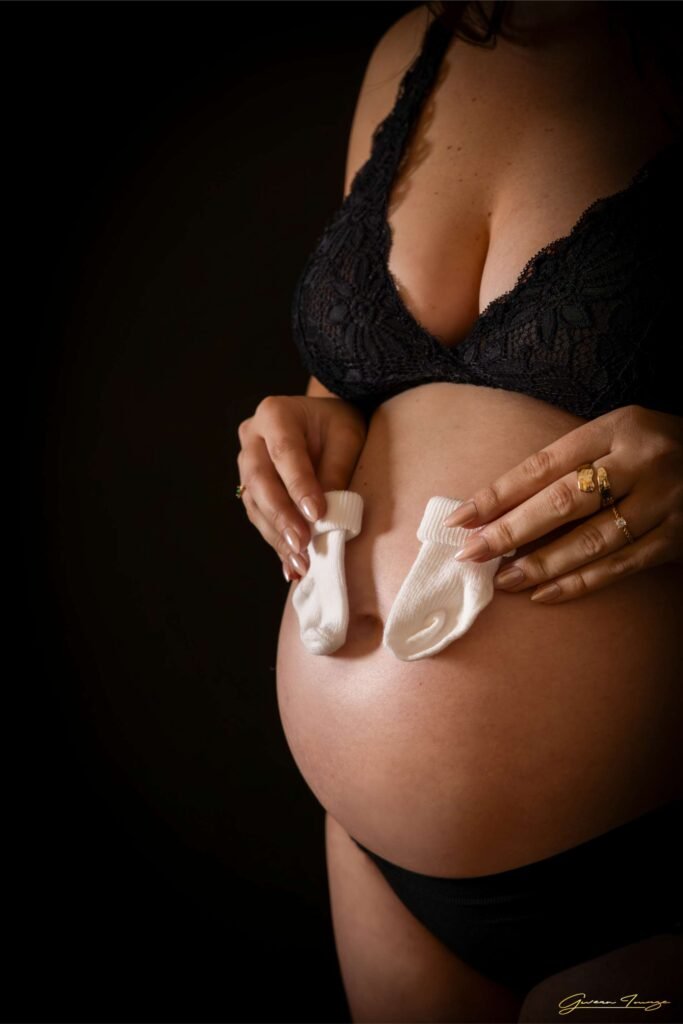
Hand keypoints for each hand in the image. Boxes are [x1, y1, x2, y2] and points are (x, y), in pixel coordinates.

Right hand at [237, 395, 366, 581]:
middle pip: (259, 480)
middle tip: (303, 543)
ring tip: (301, 561)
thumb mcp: (347, 437)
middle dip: (281, 516)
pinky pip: (259, 516)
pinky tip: (292, 563)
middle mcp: (252, 437)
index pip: (283, 452)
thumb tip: (327, 515)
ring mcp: (247, 464)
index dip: (298, 485)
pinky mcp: (251, 488)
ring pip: (254, 503)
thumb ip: (336, 470)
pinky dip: (277, 541)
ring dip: (277, 535)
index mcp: (275, 414)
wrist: (324, 422)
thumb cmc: (338, 425)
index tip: (316, 513)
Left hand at [440, 404, 682, 602]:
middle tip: (472, 554)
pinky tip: (544, 593)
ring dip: (541, 564)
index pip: (544, 464)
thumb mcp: (621, 436)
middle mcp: (642, 462)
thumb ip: (575, 462)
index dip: (498, 493)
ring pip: (590, 540)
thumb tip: (503, 505)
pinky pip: (619, 566)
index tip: (461, 518)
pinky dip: (579, 582)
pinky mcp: (677, 538)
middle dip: (511, 531)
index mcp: (618, 428)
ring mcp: (663, 502)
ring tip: (504, 580)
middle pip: (563, 502)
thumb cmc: (660, 449)